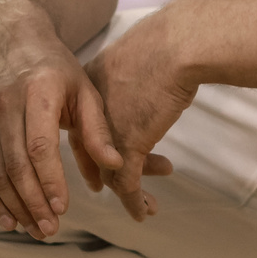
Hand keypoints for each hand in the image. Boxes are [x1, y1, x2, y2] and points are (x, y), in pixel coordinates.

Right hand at [0, 19, 123, 239]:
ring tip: (37, 230)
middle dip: (34, 202)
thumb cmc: (55, 67)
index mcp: (37, 92)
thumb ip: (98, 128)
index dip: (50, 180)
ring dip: (16, 207)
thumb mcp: (84, 88)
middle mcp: (5, 105)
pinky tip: (10, 221)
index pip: (40, 145)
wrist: (11, 39)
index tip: (63, 207)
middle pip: (16, 164)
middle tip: (51, 229)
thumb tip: (114, 164)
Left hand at [81, 13, 189, 223]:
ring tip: (151, 206)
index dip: (87, 149)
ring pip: (110, 173)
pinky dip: (135, 202)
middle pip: (89, 151)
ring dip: (130, 193)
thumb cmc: (168, 45)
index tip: (94, 165)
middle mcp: (92, 113)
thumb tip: (152, 77)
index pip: (81, 126)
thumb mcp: (140, 61)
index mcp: (91, 86)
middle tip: (99, 189)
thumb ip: (135, 78)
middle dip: (99, 173)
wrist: (175, 47)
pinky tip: (144, 212)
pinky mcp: (128, 147)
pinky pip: (128, 185)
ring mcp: (107, 132)